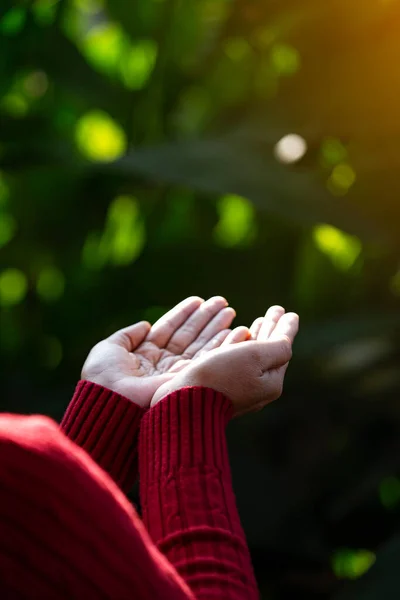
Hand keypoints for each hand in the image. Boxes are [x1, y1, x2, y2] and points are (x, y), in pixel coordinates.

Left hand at [81, 296, 249, 407]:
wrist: (111, 402)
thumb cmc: (104, 376)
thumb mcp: (110, 348)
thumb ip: (128, 334)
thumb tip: (145, 324)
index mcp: (146, 355)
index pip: (170, 329)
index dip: (184, 315)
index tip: (198, 300)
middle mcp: (164, 364)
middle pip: (189, 336)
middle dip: (206, 319)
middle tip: (222, 303)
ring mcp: (178, 373)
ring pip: (202, 346)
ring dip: (217, 328)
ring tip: (230, 311)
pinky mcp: (190, 380)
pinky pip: (209, 359)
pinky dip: (225, 345)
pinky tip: (235, 332)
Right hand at [151, 308, 298, 415]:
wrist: (182, 403)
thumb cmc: (219, 376)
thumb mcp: (255, 355)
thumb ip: (278, 345)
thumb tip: (288, 339)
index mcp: (270, 383)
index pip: (281, 349)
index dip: (284, 327)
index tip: (289, 311)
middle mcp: (256, 389)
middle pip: (267, 353)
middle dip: (270, 330)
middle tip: (273, 311)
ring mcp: (237, 390)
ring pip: (250, 358)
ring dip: (254, 336)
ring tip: (256, 322)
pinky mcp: (218, 388)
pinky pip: (234, 362)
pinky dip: (237, 346)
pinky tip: (233, 338)